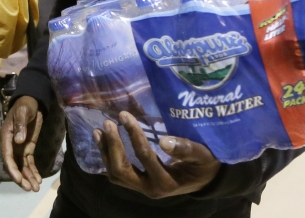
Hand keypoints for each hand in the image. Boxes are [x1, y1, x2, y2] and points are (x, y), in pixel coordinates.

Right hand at [1, 96, 43, 191]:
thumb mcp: (23, 112)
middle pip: (15, 165)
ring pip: (22, 166)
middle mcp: (12, 144)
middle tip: (29, 188)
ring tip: (35, 188)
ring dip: (28, 177)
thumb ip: (20, 125)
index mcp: (7, 137)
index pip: (8, 156)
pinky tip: (38, 180)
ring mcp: (20, 147)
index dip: (13, 169)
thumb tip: (18, 140)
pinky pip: (29, 162)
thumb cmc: (25, 105)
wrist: (32, 101)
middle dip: (21, 178)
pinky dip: (33, 171)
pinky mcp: (28, 147)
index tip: (19, 180)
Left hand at [93, 111, 220, 198]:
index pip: (145, 157)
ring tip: (99, 131)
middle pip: (122, 170)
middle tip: (108, 123)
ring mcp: (141, 188)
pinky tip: (103, 140)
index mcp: (166, 182)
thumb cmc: (204, 165)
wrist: (204, 181)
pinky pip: (117, 173)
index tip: (125, 115)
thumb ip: (187, 149)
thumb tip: (164, 140)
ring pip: (115, 174)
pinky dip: (108, 156)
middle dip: (113, 146)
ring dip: (106, 152)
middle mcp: (150, 189)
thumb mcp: (203, 156)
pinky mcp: (137, 183)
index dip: (134, 135)